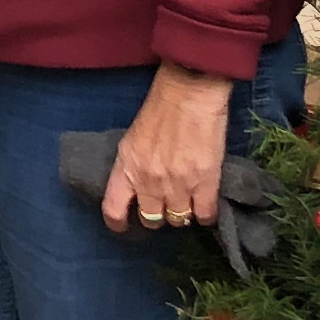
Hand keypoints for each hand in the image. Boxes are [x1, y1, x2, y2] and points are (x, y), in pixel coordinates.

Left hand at [99, 62, 236, 232]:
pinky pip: (205, 215)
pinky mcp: (206, 183)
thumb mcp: (134, 138)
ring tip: (187, 201)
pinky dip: (205, 215)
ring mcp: (178, 185)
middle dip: (157, 216)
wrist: (189, 92)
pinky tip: (205, 207)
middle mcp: (148, 181)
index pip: (113, 209)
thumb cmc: (160, 108)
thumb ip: (133, 165)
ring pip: (178, 220)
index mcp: (126, 167)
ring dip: (182, 214)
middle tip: (165, 205)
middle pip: (151, 219)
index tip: (125, 226)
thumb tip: (138, 187)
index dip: (118, 223)